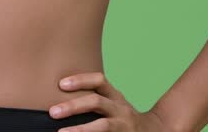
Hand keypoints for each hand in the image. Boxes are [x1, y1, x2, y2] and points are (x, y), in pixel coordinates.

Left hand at [49, 72, 173, 131]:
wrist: (155, 131)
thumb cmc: (123, 118)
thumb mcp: (114, 104)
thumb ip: (95, 100)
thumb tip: (58, 102)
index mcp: (116, 97)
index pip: (99, 81)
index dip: (80, 80)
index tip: (61, 84)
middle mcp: (121, 109)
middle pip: (96, 102)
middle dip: (73, 106)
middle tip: (52, 112)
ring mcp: (123, 125)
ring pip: (103, 126)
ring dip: (80, 130)